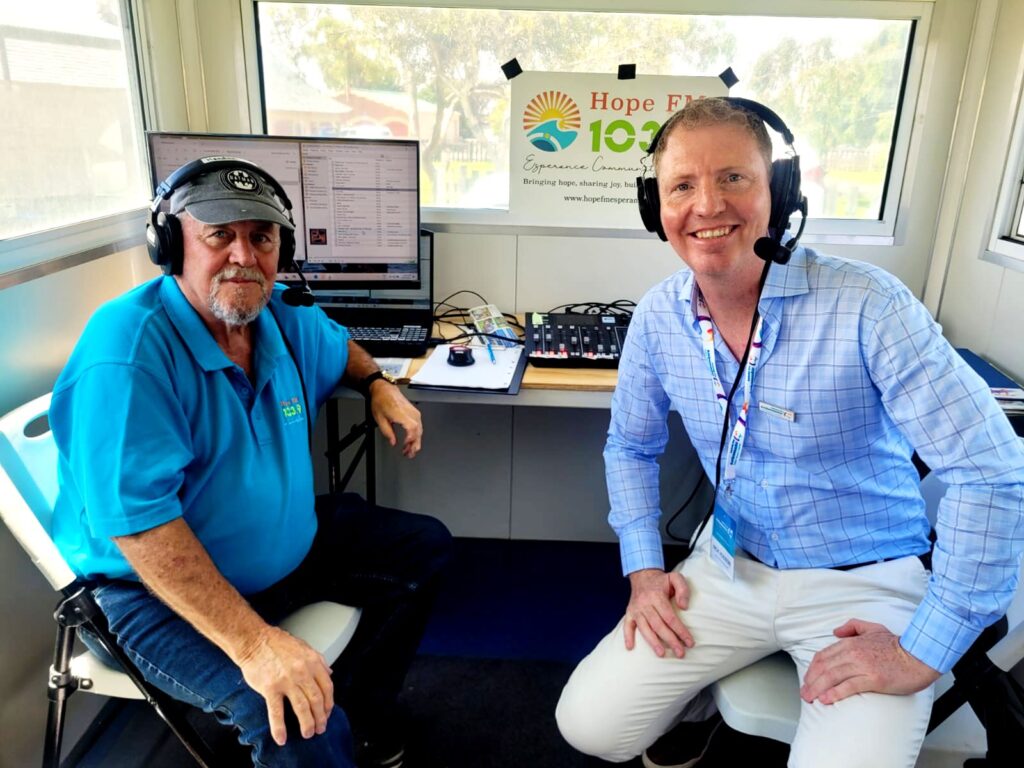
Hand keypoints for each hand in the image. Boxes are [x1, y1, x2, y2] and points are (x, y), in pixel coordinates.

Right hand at [236, 626, 334, 745]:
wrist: (254, 640)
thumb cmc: (277, 643)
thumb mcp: (304, 647)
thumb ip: (318, 661)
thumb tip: (329, 673)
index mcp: (312, 662)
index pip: (327, 687)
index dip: (329, 703)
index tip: (327, 713)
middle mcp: (302, 672)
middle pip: (317, 700)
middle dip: (320, 717)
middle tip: (320, 728)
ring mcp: (287, 681)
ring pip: (302, 707)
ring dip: (307, 724)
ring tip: (308, 734)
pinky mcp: (270, 688)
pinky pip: (277, 712)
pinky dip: (280, 728)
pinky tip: (282, 738)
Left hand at [369, 381, 422, 457]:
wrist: (384, 389)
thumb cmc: (381, 400)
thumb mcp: (379, 419)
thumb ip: (387, 432)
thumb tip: (393, 442)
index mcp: (401, 414)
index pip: (412, 430)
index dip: (410, 441)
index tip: (405, 449)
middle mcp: (410, 413)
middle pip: (418, 431)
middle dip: (414, 445)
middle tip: (409, 454)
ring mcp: (414, 412)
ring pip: (420, 429)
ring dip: (416, 441)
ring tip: (411, 450)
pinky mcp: (414, 412)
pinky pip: (419, 425)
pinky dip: (416, 435)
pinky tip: (412, 440)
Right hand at [624, 568, 693, 657]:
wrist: (642, 575)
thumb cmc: (662, 580)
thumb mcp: (676, 578)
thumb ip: (683, 589)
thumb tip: (684, 607)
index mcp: (656, 596)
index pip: (670, 617)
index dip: (680, 631)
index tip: (690, 642)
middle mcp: (645, 604)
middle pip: (658, 625)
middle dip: (670, 640)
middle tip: (680, 653)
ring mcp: (635, 609)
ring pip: (644, 628)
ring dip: (652, 642)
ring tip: (661, 654)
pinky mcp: (629, 612)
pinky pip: (626, 625)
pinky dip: (627, 636)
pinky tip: (630, 647)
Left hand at [800, 619, 940, 704]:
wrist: (920, 656)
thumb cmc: (898, 645)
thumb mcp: (873, 628)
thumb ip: (852, 627)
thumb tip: (836, 632)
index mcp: (851, 642)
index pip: (824, 655)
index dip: (812, 668)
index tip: (807, 678)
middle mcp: (854, 653)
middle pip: (824, 667)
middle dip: (811, 681)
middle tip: (804, 692)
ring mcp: (863, 666)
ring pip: (832, 677)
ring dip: (818, 689)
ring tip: (810, 698)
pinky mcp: (873, 679)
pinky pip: (849, 686)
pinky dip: (835, 693)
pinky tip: (826, 699)